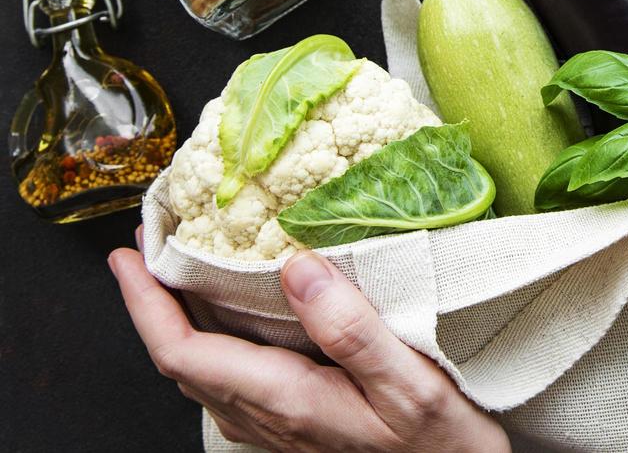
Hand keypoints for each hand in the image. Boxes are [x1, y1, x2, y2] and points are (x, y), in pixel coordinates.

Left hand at [109, 237, 509, 452]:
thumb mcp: (412, 384)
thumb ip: (352, 330)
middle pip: (182, 361)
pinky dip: (212, 340)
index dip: (146, 304)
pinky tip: (231, 316)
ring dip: (177, 322)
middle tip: (146, 247)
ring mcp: (278, 427)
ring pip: (203, 373)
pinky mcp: (295, 426)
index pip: (184, 353)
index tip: (129, 256)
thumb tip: (296, 267)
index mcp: (287, 400)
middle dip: (152, 304)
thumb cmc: (444, 444)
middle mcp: (269, 418)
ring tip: (177, 272)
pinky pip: (230, 381)